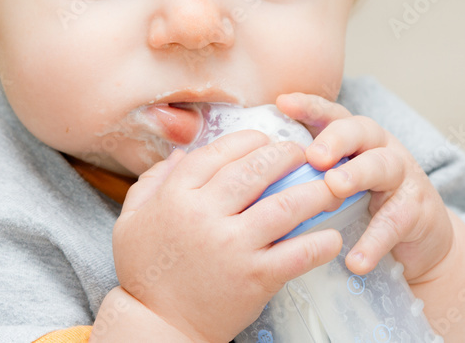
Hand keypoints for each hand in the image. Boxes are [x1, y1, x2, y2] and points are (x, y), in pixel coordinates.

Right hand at [111, 130, 344, 341]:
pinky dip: (321, 242)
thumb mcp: (132, 220)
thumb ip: (154, 181)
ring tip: (330, 187)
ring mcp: (233, 246)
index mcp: (177, 196)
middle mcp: (205, 215)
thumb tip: (179, 153)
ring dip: (315, 191)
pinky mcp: (255, 277)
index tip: (266, 142)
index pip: (220, 151)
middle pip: (258, 168)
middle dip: (288, 155)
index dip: (249, 140)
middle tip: (303, 157)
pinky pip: (298, 253)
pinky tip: (332, 236)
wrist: (156, 328)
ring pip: (286, 204)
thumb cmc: (146, 273)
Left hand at [275, 93, 455, 283]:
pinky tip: (355, 260)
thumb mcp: (340, 182)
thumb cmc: (368, 204)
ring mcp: (403, 176)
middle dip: (336, 138)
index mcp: (357, 139)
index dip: (310, 106)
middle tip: (313, 155)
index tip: (283, 102)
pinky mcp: (417, 210)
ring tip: (334, 187)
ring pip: (382, 165)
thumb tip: (256, 172)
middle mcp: (381, 148)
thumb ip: (310, 174)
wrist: (420, 239)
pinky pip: (395, 221)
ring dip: (357, 174)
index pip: (333, 115)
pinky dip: (374, 241)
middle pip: (361, 130)